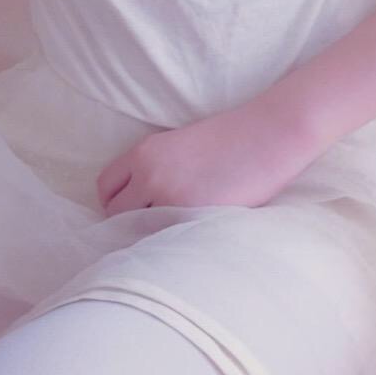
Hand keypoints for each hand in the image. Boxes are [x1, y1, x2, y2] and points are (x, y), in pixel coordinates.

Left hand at [96, 98, 321, 216]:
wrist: (270, 134)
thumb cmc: (233, 137)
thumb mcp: (181, 143)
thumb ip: (155, 167)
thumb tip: (142, 199)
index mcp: (144, 153)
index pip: (105, 187)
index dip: (115, 201)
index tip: (129, 209)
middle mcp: (150, 175)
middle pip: (116, 213)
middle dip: (129, 221)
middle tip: (151, 225)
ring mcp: (171, 198)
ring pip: (141, 229)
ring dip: (151, 233)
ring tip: (170, 233)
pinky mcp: (194, 215)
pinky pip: (170, 237)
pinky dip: (174, 240)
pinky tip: (189, 236)